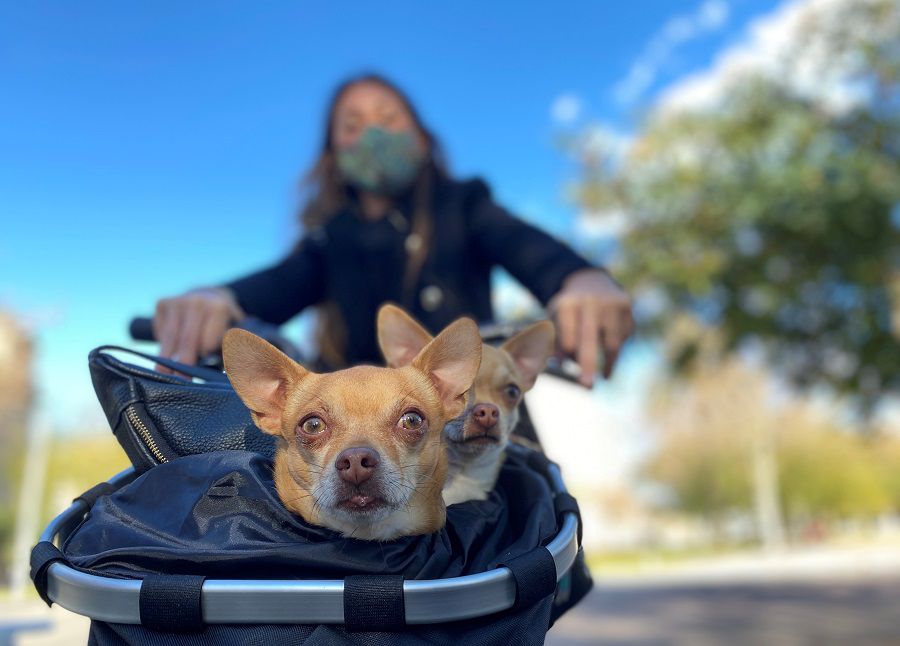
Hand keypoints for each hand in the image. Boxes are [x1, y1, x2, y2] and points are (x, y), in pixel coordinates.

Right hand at [153, 287, 244, 372]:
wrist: (209, 295)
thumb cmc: (223, 321)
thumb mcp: (234, 328)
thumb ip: (233, 344)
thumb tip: (234, 368)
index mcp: (219, 307)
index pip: (208, 340)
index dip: (205, 356)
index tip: (201, 371)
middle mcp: (198, 301)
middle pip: (188, 339)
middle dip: (183, 363)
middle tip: (180, 380)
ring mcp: (178, 300)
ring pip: (171, 336)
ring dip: (166, 357)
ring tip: (163, 374)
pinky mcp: (163, 302)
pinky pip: (160, 329)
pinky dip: (162, 342)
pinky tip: (166, 350)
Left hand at [548, 269, 633, 385]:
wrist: (590, 281)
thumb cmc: (568, 308)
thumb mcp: (556, 318)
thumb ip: (556, 341)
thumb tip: (559, 364)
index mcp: (568, 304)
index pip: (568, 337)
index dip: (566, 354)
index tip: (564, 367)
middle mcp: (591, 301)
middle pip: (590, 340)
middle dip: (588, 365)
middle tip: (586, 386)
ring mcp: (611, 303)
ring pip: (613, 342)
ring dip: (608, 363)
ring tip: (604, 376)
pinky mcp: (627, 307)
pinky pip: (625, 336)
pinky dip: (618, 347)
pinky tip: (610, 347)